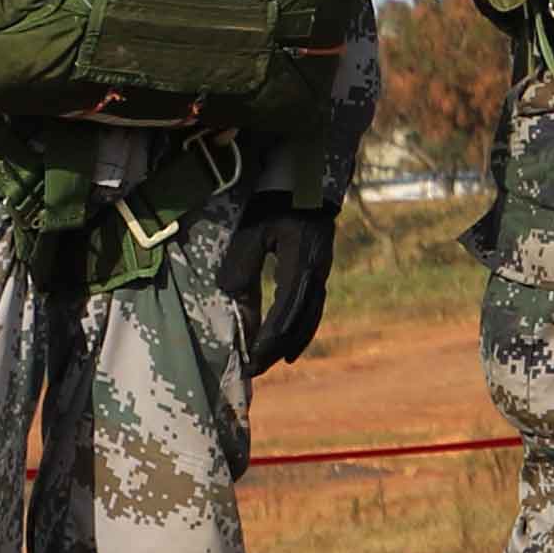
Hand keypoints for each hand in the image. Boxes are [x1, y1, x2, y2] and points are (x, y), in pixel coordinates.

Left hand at [222, 199, 334, 372]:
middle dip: (278, 348)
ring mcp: (322, 272)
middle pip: (301, 321)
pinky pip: (314, 306)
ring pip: (311, 316)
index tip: (251, 360)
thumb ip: (241, 266)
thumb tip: (231, 300)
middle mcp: (316, 274)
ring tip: (278, 361)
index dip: (268, 341)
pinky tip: (293, 339)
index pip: (285, 314)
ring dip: (294, 341)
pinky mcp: (319, 270)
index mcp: (300, 266)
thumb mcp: (251, 232)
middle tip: (257, 369)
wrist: (304, 183)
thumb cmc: (274, 204)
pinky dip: (302, 327)